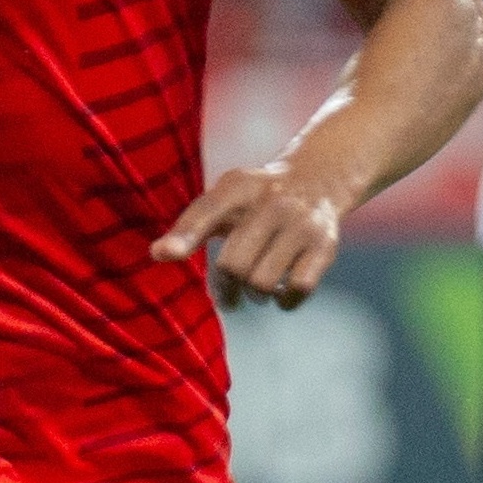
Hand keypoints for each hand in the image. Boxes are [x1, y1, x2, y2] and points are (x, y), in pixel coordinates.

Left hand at [158, 163, 343, 308]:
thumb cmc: (256, 200)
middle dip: (226, 286)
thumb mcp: (224, 201)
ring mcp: (302, 225)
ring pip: (263, 284)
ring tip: (254, 288)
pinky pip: (298, 290)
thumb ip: (191, 227)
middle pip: (233, 265)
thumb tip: (157, 255)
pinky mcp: (325, 247)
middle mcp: (274, 202)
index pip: (208, 210)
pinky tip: (280, 294)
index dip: (185, 235)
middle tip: (228, 290)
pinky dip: (284, 302)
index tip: (163, 254)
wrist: (318, 180)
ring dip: (254, 296)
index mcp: (240, 186)